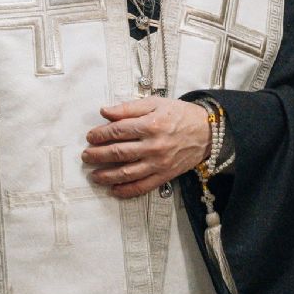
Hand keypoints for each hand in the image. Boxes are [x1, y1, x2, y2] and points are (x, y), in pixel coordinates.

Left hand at [81, 97, 211, 198]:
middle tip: (86, 156)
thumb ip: (128, 108)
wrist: (207, 131)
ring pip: (127, 173)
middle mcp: (154, 146)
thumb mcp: (155, 103)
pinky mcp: (165, 176)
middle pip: (118, 153)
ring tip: (94, 175)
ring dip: (106, 175)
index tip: (90, 137)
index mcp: (150, 125)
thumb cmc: (179, 114)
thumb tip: (104, 112)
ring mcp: (159, 163)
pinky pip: (142, 187)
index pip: (117, 131)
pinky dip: (126, 191)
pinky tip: (114, 190)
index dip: (100, 134)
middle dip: (98, 155)